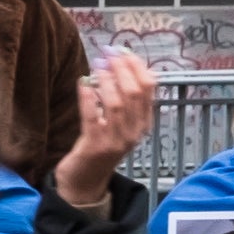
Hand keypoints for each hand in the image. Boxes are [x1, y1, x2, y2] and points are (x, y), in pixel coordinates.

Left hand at [53, 49, 156, 208]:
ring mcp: (115, 140)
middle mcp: (133, 132)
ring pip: (117, 104)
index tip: (124, 51)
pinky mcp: (95, 146)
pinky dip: (88, 98)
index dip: (137, 67)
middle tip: (109, 53)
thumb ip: (124, 101)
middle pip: (135, 93)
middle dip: (122, 69)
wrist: (85, 182)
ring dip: (107, 80)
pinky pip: (93, 117)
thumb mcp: (120, 125)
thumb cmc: (100, 147)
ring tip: (98, 65)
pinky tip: (83, 83)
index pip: (149, 90)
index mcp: (143, 124)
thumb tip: (122, 66)